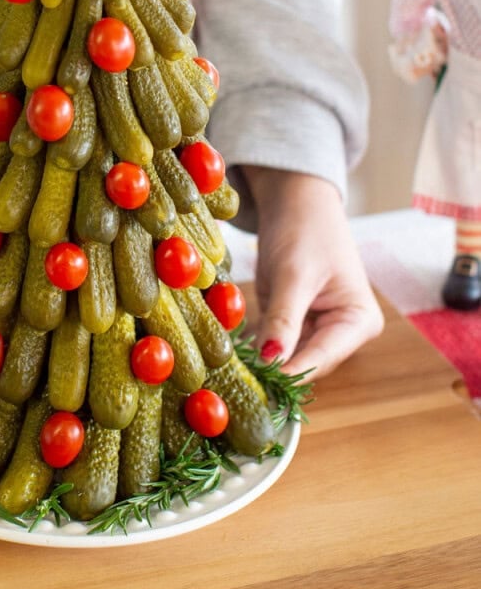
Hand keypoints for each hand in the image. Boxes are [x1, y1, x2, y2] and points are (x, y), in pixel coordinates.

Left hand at [241, 166, 383, 378]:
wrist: (296, 201)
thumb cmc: (305, 228)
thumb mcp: (293, 273)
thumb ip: (284, 319)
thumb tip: (272, 361)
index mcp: (359, 321)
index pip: (321, 358)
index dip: (288, 373)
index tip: (257, 387)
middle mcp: (342, 332)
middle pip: (304, 363)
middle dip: (271, 370)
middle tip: (234, 380)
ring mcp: (317, 329)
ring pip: (286, 358)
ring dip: (259, 362)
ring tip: (228, 370)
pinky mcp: (293, 323)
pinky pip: (272, 344)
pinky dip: (254, 348)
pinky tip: (231, 354)